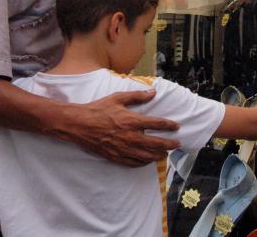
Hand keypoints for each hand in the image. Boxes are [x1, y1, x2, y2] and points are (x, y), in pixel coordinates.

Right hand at [60, 89, 179, 166]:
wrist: (79, 124)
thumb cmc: (98, 109)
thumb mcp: (118, 98)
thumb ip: (137, 96)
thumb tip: (153, 92)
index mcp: (132, 121)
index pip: (157, 124)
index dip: (169, 125)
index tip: (177, 126)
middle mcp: (130, 136)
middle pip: (156, 143)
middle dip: (169, 144)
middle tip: (177, 144)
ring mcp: (123, 148)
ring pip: (146, 156)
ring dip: (158, 155)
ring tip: (165, 154)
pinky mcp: (115, 156)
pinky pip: (133, 163)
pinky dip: (143, 163)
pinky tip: (147, 161)